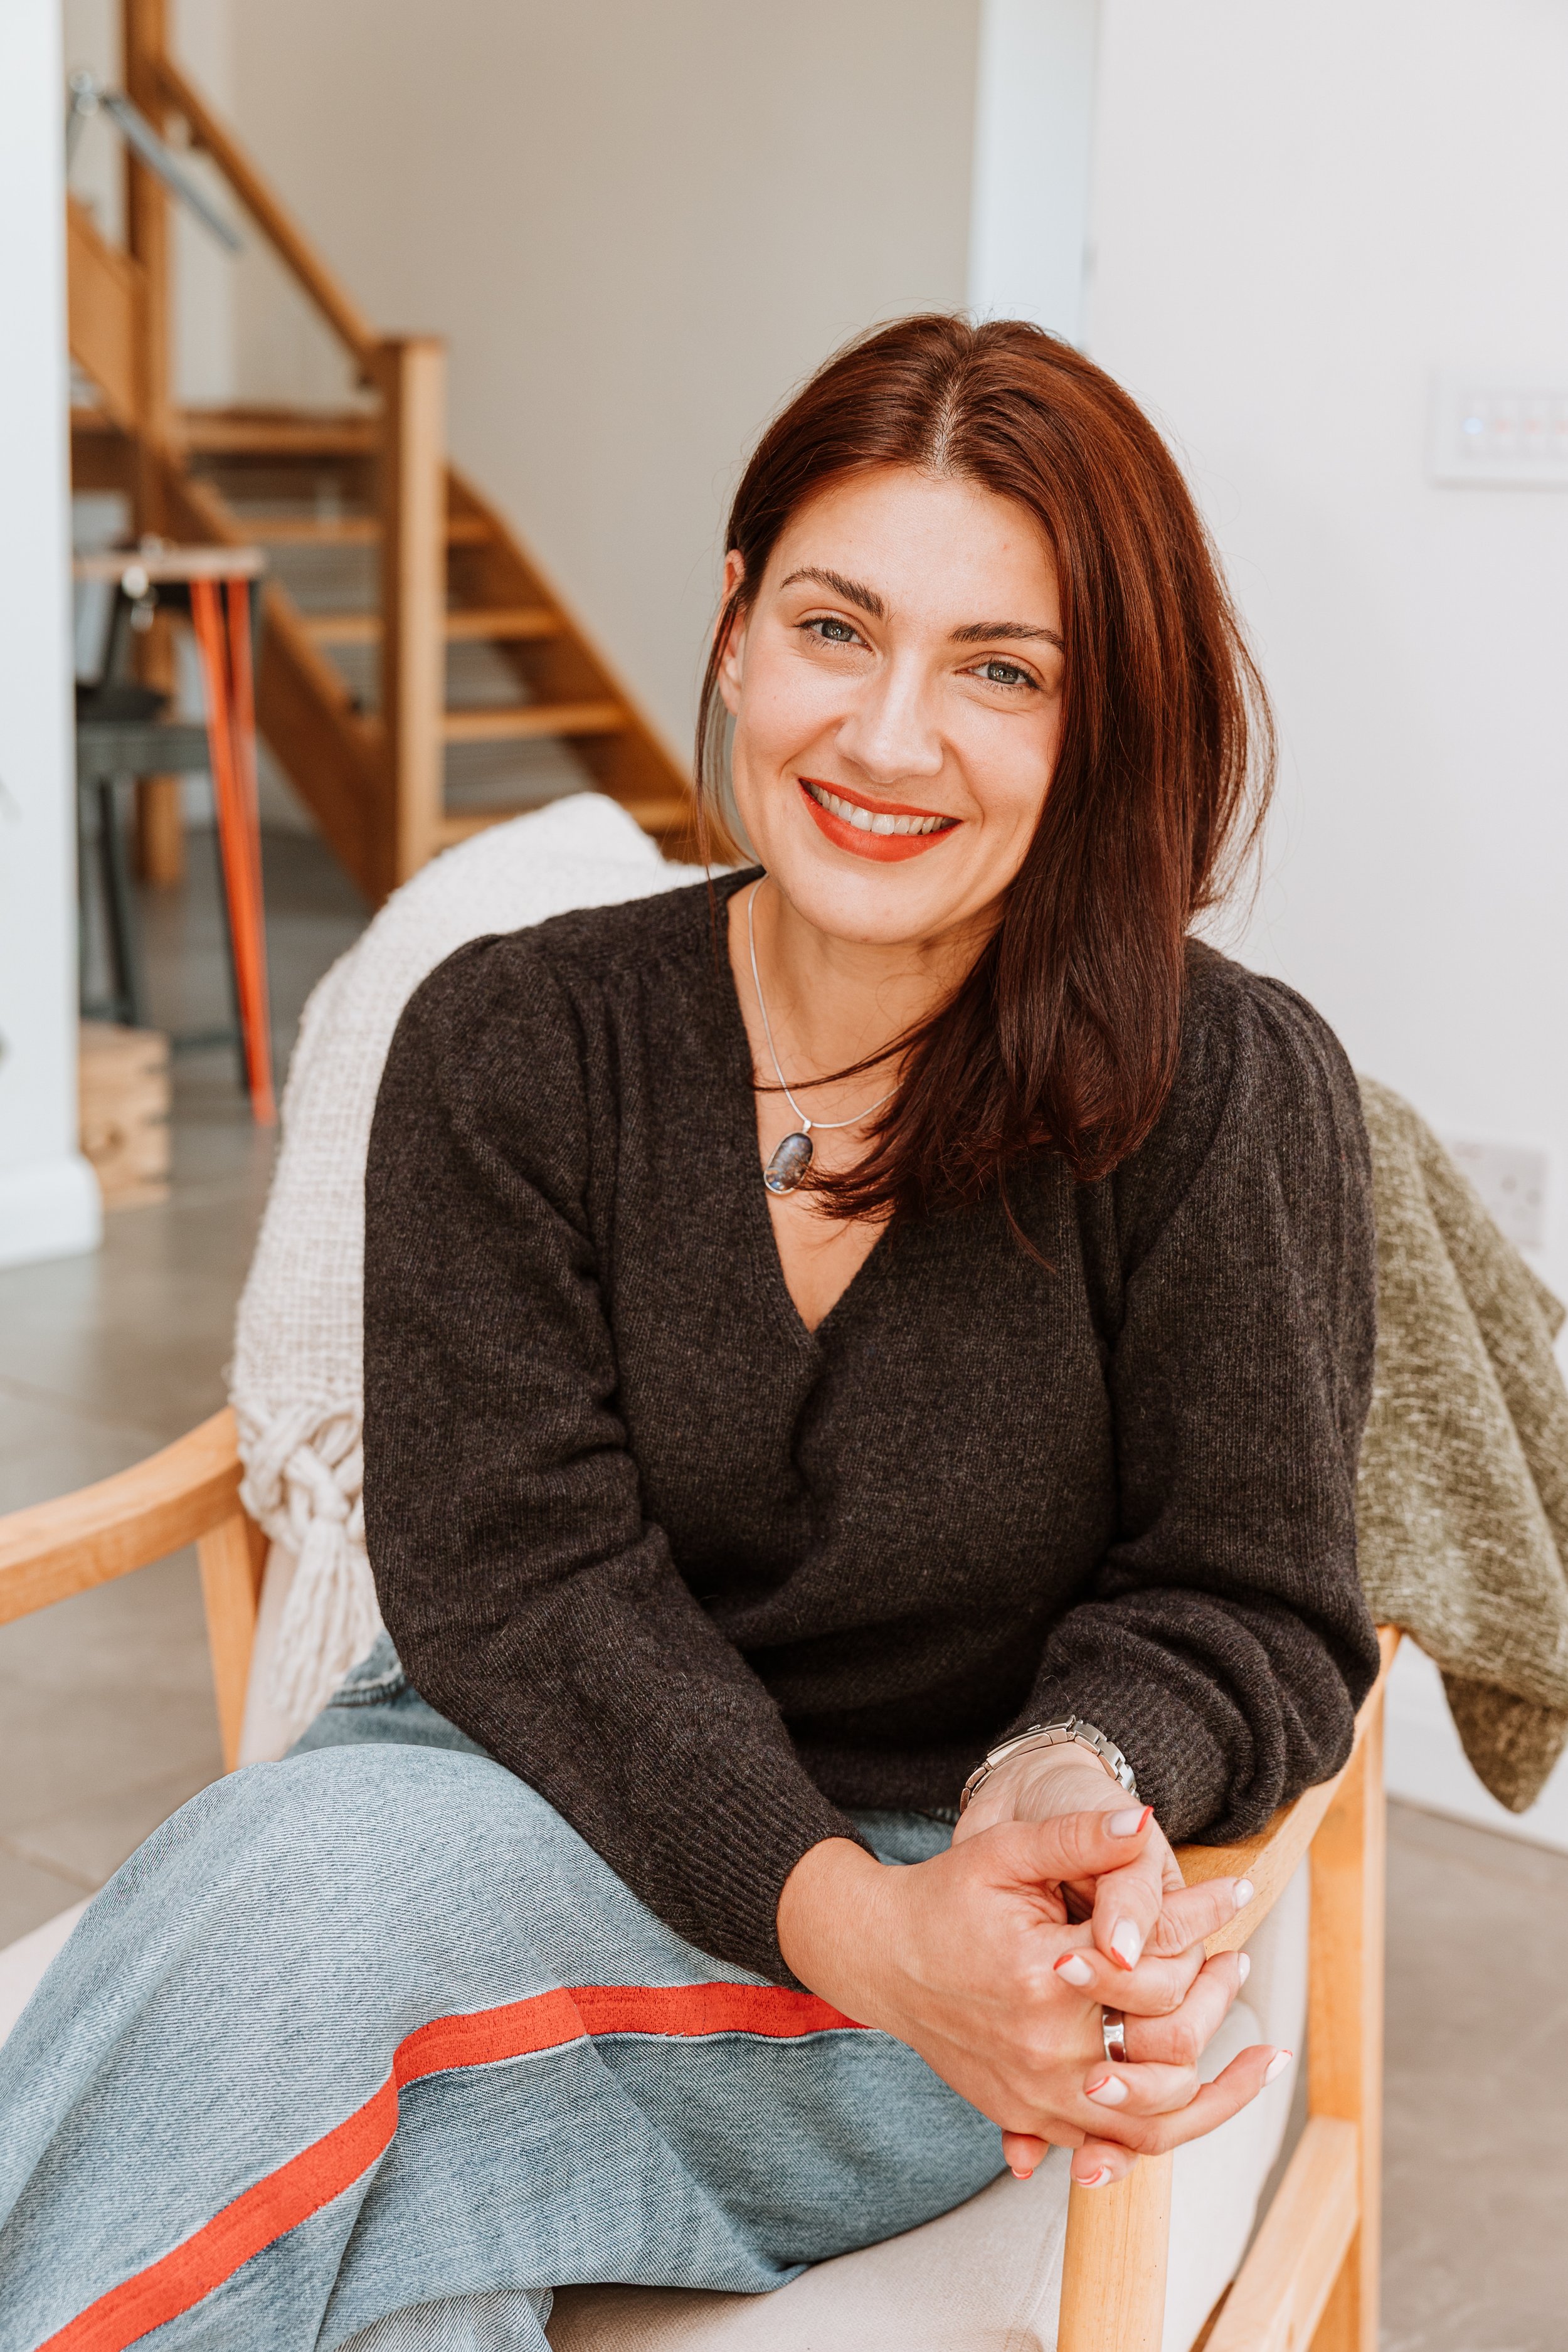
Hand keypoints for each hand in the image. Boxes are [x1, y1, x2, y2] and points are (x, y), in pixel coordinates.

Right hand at [952, 1749, 1261, 2179]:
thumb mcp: (1006, 1851)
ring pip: (1150, 2127)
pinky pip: (1111, 2147)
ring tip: (1259, 2060)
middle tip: (1239, 1966)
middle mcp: (1042, 2049)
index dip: (1202, 1926)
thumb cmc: (945, 1898)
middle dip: (1216, 2009)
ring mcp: (1034, 2094)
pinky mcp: (1027, 2115)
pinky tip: (1200, 2097)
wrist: (881, 1957)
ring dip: (1215, 2097)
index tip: (1238, 1894)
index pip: (1155, 1972)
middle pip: (1168, 2060)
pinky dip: (1163, 2128)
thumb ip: (1078, 1839)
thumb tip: (1146, 1821)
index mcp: (1042, 1978)